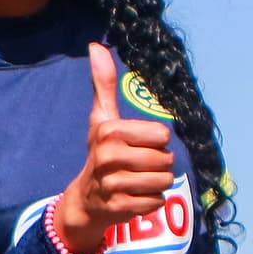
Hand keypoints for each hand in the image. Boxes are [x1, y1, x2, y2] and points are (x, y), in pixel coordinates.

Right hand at [55, 43, 174, 253]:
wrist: (86, 198)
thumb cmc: (100, 152)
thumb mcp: (101, 118)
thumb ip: (103, 83)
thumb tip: (96, 45)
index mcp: (109, 131)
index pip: (162, 136)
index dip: (155, 142)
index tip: (136, 146)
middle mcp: (108, 157)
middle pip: (166, 159)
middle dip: (158, 165)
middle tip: (136, 167)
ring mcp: (113, 184)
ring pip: (165, 182)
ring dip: (156, 184)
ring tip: (136, 182)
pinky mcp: (121, 208)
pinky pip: (157, 202)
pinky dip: (151, 202)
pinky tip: (133, 198)